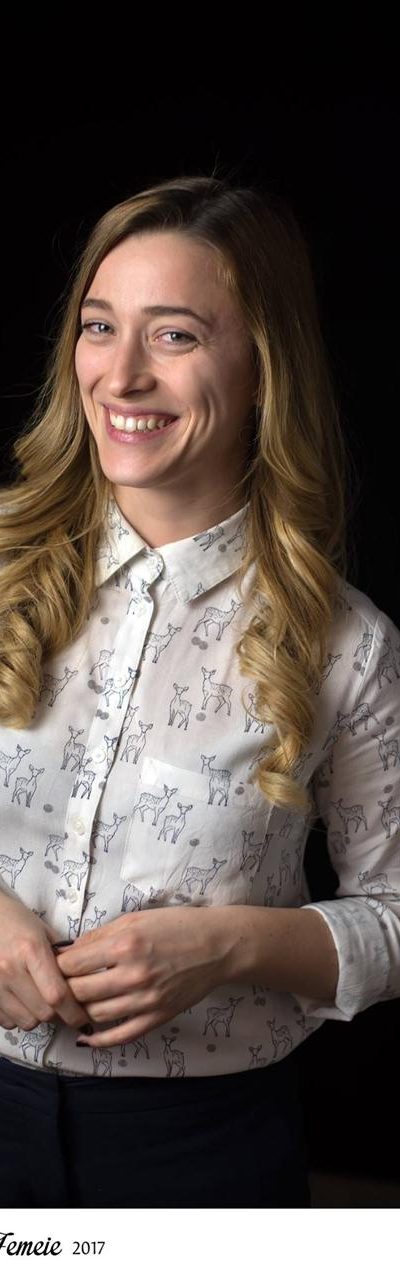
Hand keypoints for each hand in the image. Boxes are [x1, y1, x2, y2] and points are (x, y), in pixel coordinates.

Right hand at [0, 893, 86, 1031]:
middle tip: (64, 1007)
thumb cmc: (17, 921)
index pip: (57, 995)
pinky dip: (18, 1017)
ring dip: (38, 1017)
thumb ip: (63, 959)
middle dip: (59, 1015)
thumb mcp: (45, 933)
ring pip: (26, 1021)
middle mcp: (10, 969)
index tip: (83, 1018)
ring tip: (41, 1001)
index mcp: (31, 950)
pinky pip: (7, 1022)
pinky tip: (22, 1001)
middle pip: (44, 1013)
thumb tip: (85, 985)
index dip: (74, 1012)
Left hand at [55, 907, 232, 1046]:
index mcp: (125, 945)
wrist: (218, 946)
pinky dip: (99, 1040)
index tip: (52, 966)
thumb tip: (69, 951)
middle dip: (62, 990)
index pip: (73, 964)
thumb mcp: (135, 919)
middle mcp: (133, 975)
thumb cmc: (177, 926)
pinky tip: (85, 1037)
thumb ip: (100, 935)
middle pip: (79, 992)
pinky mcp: (157, 1017)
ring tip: (70, 1005)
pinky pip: (121, 1036)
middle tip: (56, 987)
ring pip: (94, 1015)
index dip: (56, 966)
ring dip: (78, 1012)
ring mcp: (145, 1000)